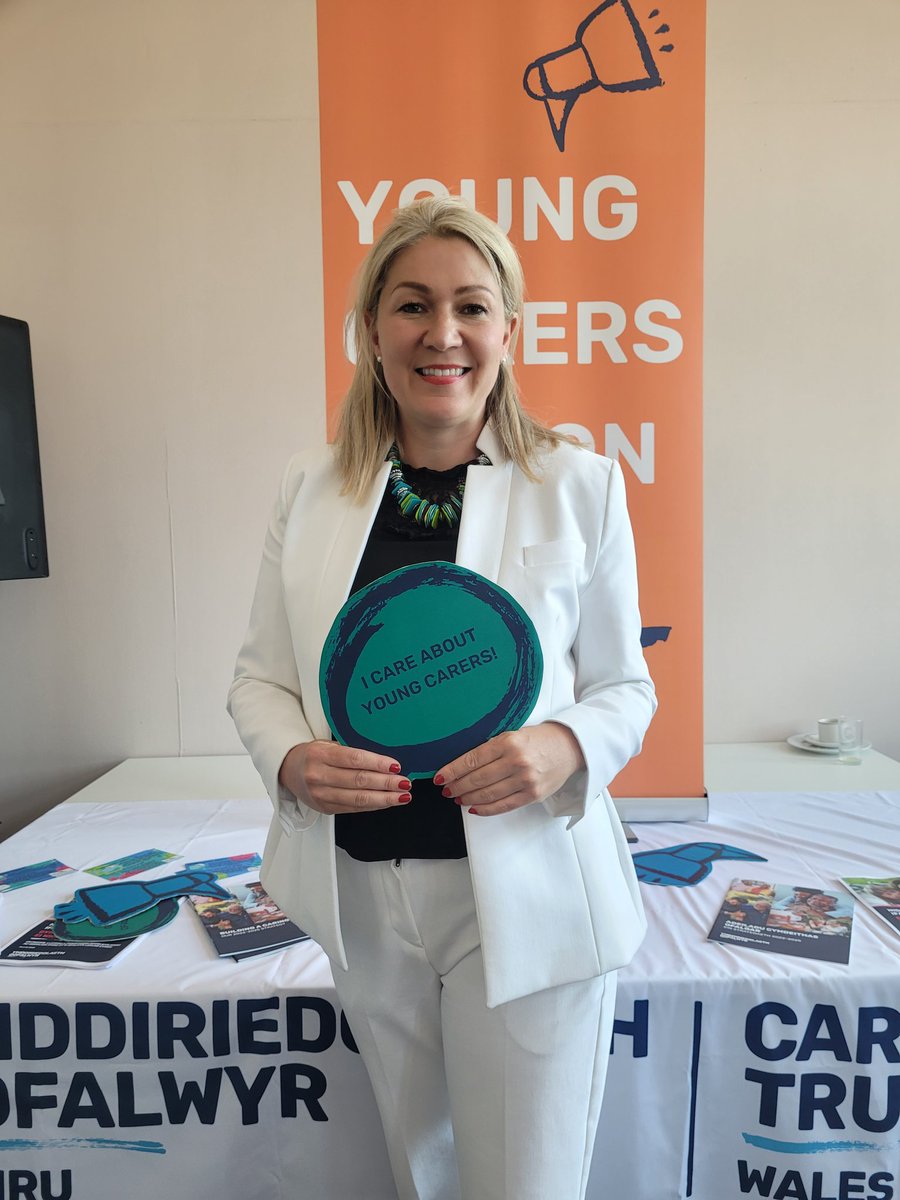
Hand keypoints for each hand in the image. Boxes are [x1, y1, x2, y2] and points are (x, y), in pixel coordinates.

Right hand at [279, 741, 410, 814]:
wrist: (288, 770)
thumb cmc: (314, 754)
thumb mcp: (328, 744)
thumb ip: (351, 751)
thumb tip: (384, 760)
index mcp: (320, 754)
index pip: (354, 759)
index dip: (377, 763)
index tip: (396, 766)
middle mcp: (318, 775)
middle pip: (359, 781)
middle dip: (386, 783)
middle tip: (405, 783)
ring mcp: (321, 795)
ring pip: (358, 799)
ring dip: (384, 799)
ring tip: (402, 796)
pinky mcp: (325, 808)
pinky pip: (354, 808)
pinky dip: (373, 806)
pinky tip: (386, 802)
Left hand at [434, 722, 584, 816]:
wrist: (570, 747)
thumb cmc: (540, 739)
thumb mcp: (513, 734)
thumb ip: (492, 748)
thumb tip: (464, 765)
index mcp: (508, 742)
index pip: (472, 759)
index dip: (452, 770)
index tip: (440, 777)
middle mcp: (516, 761)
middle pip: (477, 779)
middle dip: (457, 786)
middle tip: (446, 789)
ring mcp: (525, 780)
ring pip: (488, 795)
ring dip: (468, 798)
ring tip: (458, 798)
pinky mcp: (533, 795)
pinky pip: (503, 806)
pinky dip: (485, 809)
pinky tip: (474, 808)